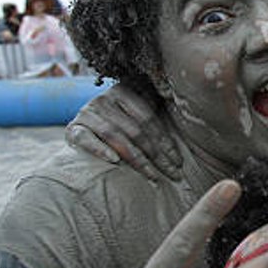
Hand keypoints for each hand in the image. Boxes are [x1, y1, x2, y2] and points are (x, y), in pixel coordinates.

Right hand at [65, 82, 181, 180]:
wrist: (86, 132)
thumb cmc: (123, 125)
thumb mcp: (139, 114)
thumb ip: (157, 112)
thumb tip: (195, 116)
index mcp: (124, 90)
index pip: (149, 119)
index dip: (166, 142)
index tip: (179, 162)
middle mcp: (104, 99)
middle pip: (136, 130)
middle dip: (157, 155)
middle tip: (173, 174)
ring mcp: (86, 113)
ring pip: (116, 136)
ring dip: (137, 159)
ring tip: (153, 177)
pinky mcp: (72, 129)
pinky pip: (86, 139)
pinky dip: (100, 149)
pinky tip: (114, 161)